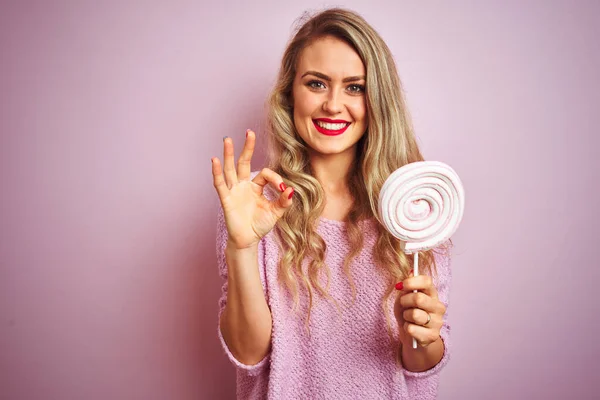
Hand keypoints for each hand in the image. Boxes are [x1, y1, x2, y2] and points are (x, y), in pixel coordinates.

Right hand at [211, 130, 294, 249]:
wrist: (248, 240)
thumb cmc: (259, 225)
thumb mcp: (276, 212)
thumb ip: (283, 201)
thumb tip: (291, 190)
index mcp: (255, 187)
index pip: (265, 174)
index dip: (275, 179)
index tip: (283, 189)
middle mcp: (243, 185)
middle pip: (244, 162)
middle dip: (247, 147)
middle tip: (249, 131)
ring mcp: (233, 191)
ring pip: (230, 169)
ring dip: (229, 154)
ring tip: (227, 139)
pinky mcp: (226, 199)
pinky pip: (220, 183)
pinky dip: (217, 172)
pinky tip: (215, 160)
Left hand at [394, 271, 445, 347]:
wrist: (411, 336)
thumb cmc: (407, 314)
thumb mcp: (403, 298)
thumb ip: (407, 287)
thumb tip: (411, 271)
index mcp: (432, 293)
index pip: (426, 281)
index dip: (411, 281)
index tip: (400, 286)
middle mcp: (438, 306)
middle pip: (419, 298)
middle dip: (404, 301)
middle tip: (403, 305)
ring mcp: (437, 322)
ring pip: (415, 315)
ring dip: (406, 316)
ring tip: (408, 318)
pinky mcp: (433, 336)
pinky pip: (412, 329)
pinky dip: (406, 328)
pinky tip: (411, 329)